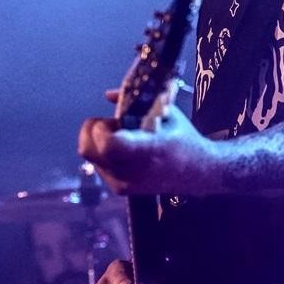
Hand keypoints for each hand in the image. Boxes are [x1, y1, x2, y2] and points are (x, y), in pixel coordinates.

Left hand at [77, 89, 217, 195]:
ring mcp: (124, 183)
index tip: (113, 120)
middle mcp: (132, 170)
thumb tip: (108, 95)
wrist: (196, 172)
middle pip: (87, 149)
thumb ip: (135, 100)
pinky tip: (123, 149)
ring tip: (121, 136)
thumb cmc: (182, 137)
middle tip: (113, 124)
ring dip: (97, 140)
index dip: (102, 128)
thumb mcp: (165, 111)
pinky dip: (102, 152)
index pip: (110, 144)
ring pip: (89, 155)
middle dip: (93, 130)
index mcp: (148, 149)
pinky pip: (97, 164)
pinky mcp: (120, 189)